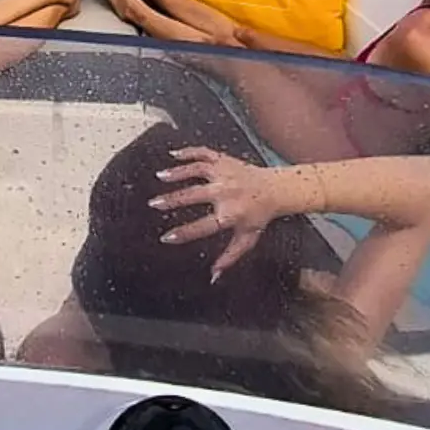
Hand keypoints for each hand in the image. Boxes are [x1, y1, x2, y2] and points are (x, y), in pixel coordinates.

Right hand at [150, 147, 281, 281]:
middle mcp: (226, 193)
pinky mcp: (224, 160)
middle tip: (154, 203)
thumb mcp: (246, 239)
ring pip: (197, 170)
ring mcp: (224, 174)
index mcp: (230, 215)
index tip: (166, 237)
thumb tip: (213, 277)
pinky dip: (188, 152)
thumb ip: (229, 258)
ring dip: (177, 173)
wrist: (275, 189)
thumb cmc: (259, 216)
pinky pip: (204, 153)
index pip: (202, 226)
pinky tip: (173, 155)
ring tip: (160, 177)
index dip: (183, 232)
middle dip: (172, 200)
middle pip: (194, 195)